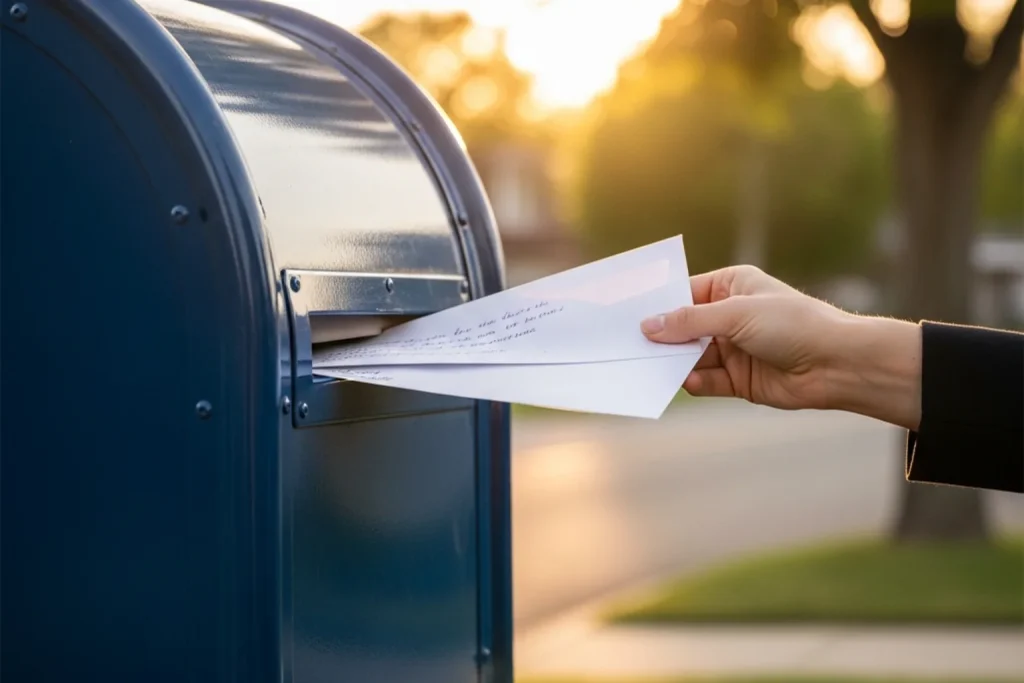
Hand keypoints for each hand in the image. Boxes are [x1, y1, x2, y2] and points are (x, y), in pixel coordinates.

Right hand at [640, 265, 922, 430]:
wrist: (837, 365)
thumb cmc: (793, 324)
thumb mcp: (735, 314)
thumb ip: (689, 322)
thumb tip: (648, 326)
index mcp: (731, 287)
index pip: (684, 293)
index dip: (658, 304)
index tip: (627, 313)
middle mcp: (729, 317)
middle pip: (683, 327)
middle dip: (661, 336)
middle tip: (627, 344)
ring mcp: (733, 349)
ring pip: (690, 356)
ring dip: (673, 362)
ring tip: (646, 366)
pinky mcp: (738, 380)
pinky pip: (704, 381)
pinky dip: (692, 382)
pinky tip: (681, 382)